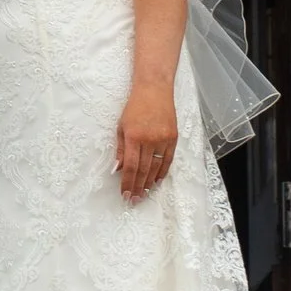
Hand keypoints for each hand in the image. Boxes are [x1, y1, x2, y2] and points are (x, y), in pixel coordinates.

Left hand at [116, 83, 176, 201]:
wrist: (154, 90)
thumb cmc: (134, 107)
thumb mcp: (121, 126)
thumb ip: (120, 149)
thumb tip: (118, 169)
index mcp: (133, 137)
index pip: (130, 166)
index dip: (127, 182)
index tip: (125, 194)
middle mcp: (149, 140)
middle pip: (143, 170)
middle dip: (138, 187)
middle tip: (134, 200)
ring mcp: (163, 140)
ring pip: (156, 168)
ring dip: (149, 183)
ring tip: (144, 194)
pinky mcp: (173, 138)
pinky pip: (168, 160)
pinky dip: (162, 172)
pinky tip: (156, 181)